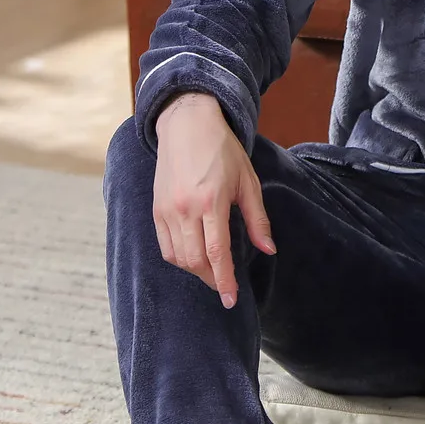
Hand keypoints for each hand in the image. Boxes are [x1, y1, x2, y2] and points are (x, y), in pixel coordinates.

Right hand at [153, 92, 275, 308]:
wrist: (187, 124)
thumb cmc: (223, 150)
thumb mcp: (248, 181)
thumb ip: (257, 218)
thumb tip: (268, 249)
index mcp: (212, 201)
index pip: (216, 252)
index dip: (224, 279)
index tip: (231, 299)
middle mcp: (185, 209)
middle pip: (195, 261)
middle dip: (211, 279)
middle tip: (226, 286)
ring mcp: (167, 210)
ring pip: (177, 257)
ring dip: (195, 271)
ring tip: (212, 272)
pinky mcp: (156, 209)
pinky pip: (165, 245)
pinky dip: (179, 258)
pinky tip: (193, 258)